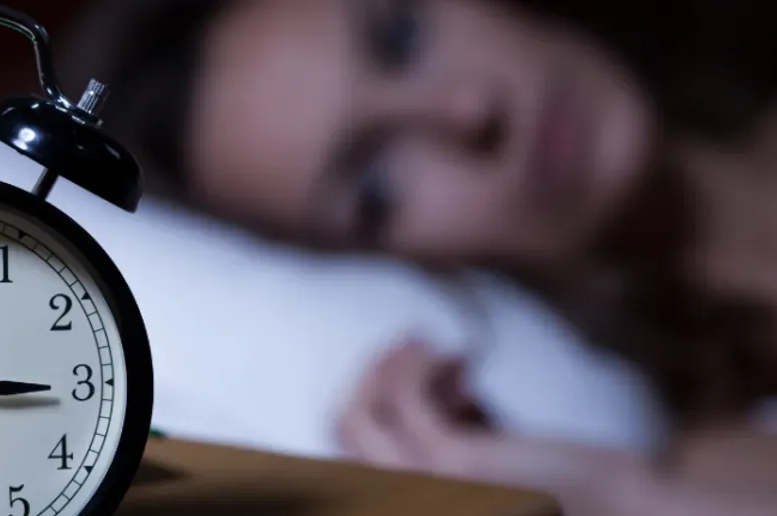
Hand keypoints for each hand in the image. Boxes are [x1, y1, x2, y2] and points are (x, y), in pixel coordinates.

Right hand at [335, 339, 651, 515]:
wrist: (621, 510)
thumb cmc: (552, 482)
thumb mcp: (477, 456)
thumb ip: (439, 429)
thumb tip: (420, 372)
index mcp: (410, 496)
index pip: (347, 449)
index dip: (369, 397)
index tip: (407, 369)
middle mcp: (403, 502)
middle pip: (344, 426)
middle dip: (372, 374)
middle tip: (408, 347)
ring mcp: (421, 490)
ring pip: (361, 411)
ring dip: (391, 363)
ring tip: (429, 344)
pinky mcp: (449, 465)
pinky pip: (403, 395)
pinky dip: (418, 361)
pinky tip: (461, 353)